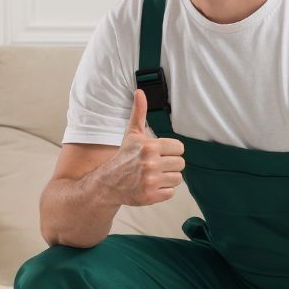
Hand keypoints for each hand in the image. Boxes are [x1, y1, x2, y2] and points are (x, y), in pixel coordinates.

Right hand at [89, 88, 185, 205]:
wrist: (107, 183)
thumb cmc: (123, 157)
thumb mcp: (132, 134)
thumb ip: (139, 113)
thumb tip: (140, 92)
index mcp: (150, 146)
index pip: (180, 148)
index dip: (171, 151)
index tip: (160, 153)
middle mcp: (150, 163)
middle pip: (181, 164)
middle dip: (170, 165)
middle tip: (157, 166)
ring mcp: (150, 181)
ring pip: (177, 179)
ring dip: (168, 178)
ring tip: (154, 176)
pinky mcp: (150, 196)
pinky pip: (171, 193)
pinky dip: (163, 191)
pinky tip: (151, 186)